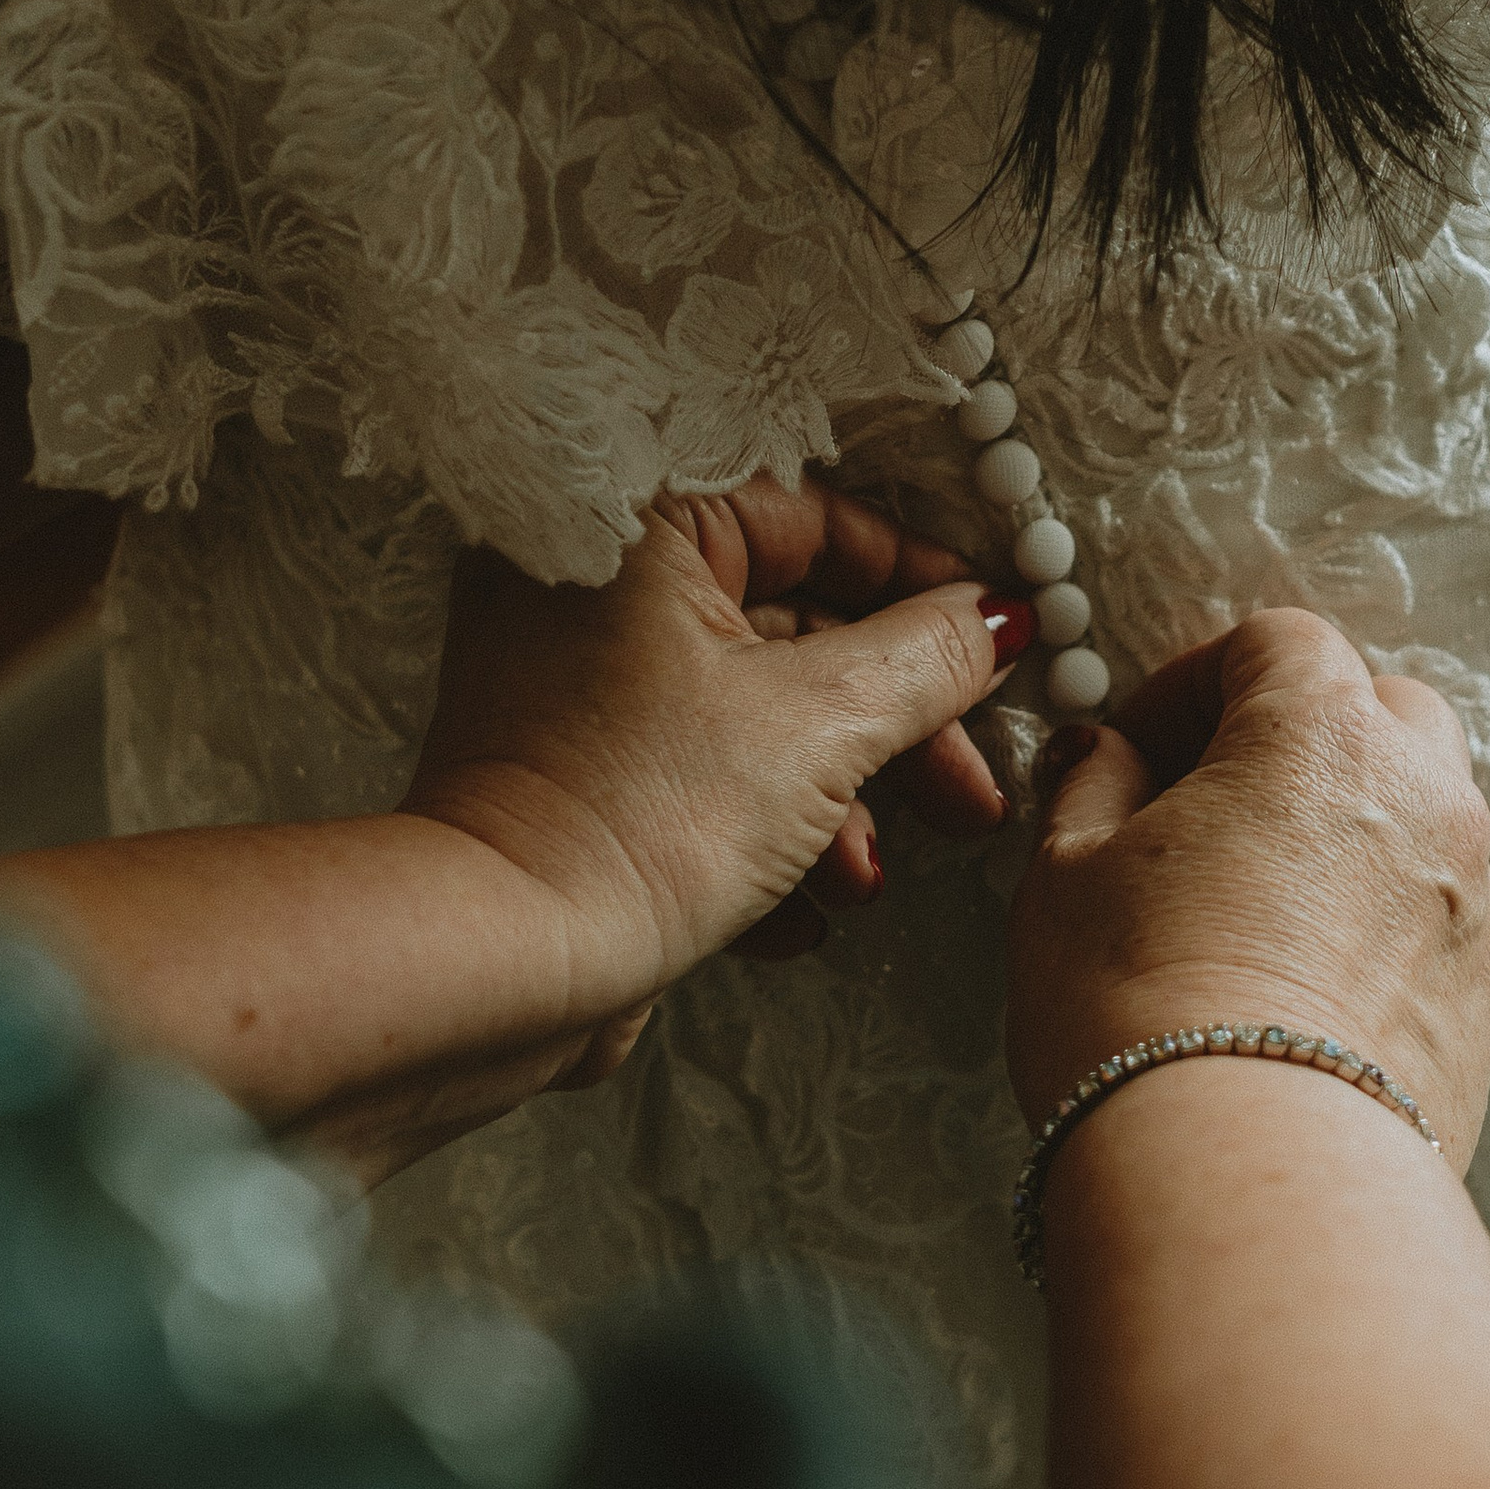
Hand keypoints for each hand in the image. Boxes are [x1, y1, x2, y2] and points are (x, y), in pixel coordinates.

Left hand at [404, 477, 1027, 1050]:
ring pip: (752, 718)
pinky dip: (760, 840)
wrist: (499, 968)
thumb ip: (926, 660)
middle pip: (792, 631)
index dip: (918, 587)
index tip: (990, 639)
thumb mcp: (822, 726)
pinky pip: (696, 780)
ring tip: (862, 877)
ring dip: (834, 805)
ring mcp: (572, 686)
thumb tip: (991, 624)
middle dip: (890, 730)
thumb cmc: (626, 823)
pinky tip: (796, 911)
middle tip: (963, 785)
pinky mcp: (575, 776)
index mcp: (632, 528)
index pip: (813, 520)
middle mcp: (586, 588)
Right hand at [1006, 608, 1489, 1165]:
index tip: (1141, 747)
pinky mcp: (1482, 1003)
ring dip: (1345, 831)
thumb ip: (1092, 784)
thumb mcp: (1067, 872)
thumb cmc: (1144, 1010)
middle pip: (1382, 710)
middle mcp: (1424, 801)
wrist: (1248, 1178)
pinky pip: (1431, 921)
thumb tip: (1105, 758)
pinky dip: (1374, 926)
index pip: (1279, 644)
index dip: (1197, 679)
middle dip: (1299, 736)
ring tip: (1250, 905)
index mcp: (1322, 736)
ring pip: (1420, 818)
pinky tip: (1295, 987)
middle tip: (1207, 805)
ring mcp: (1468, 905)